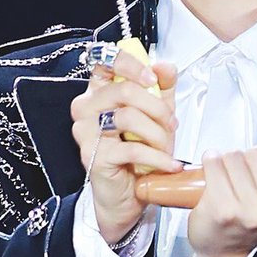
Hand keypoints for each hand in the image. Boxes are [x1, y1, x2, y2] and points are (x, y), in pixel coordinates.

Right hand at [70, 48, 181, 243]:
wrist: (127, 196)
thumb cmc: (139, 154)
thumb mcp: (157, 115)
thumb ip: (163, 88)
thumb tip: (165, 66)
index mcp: (99, 91)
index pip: (103, 60)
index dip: (130, 64)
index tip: (152, 79)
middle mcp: (86, 108)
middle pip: (123, 91)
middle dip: (157, 107)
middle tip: (171, 124)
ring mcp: (86, 132)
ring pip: (127, 118)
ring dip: (157, 134)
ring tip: (167, 147)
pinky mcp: (93, 156)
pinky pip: (131, 149)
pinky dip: (157, 157)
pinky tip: (169, 164)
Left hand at [187, 131, 256, 256]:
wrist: (224, 247)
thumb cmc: (254, 215)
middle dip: (247, 160)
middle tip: (243, 181)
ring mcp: (252, 213)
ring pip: (235, 156)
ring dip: (226, 163)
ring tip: (228, 183)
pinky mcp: (224, 210)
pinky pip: (214, 164)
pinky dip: (209, 165)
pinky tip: (212, 181)